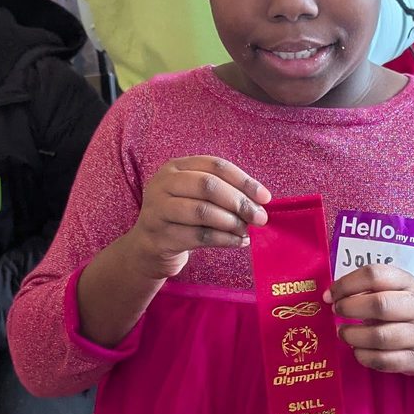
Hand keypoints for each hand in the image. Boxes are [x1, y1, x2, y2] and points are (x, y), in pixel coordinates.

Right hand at [128, 156, 270, 279]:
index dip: (243, 180)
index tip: (265, 197)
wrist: (148, 247)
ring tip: (246, 230)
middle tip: (260, 217)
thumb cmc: (181, 218)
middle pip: (208, 186)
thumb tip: (260, 203)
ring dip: (231, 222)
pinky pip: (199, 236)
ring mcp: (157, 210)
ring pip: (202, 211)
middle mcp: (163, 184)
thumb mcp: (196, 196)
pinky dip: (224, 239)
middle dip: (239, 202)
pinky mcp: (160, 236)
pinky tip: (238, 242)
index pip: (215, 166)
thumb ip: (223, 193)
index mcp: (175, 167)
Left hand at [325, 266, 413, 378]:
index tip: (331, 295)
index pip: (374, 275)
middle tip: (337, 312)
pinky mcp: (413, 360)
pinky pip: (383, 361)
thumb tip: (330, 296)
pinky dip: (363, 356)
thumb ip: (366, 290)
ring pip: (380, 336)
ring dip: (353, 335)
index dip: (346, 284)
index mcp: (408, 283)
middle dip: (350, 308)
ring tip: (343, 333)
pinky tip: (357, 350)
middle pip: (379, 304)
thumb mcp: (395, 291)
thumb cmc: (405, 311)